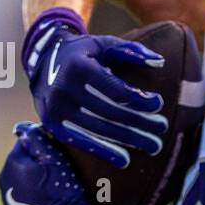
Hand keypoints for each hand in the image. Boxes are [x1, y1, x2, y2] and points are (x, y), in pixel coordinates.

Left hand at [0, 121, 94, 204]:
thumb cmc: (61, 191)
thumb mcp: (54, 159)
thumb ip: (37, 138)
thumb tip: (24, 127)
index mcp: (12, 162)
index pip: (26, 141)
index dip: (43, 146)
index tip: (56, 156)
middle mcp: (4, 178)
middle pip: (22, 160)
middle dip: (36, 162)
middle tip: (56, 172)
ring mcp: (7, 196)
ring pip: (21, 177)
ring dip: (33, 178)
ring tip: (52, 187)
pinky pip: (22, 193)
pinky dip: (32, 193)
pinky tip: (46, 199)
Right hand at [23, 9, 168, 168]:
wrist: (42, 60)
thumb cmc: (83, 53)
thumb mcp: (103, 44)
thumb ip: (131, 51)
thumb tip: (160, 62)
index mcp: (79, 67)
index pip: (114, 88)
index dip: (138, 98)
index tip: (158, 103)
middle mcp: (64, 88)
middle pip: (110, 112)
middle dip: (140, 122)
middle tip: (162, 127)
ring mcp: (55, 108)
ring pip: (99, 129)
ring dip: (129, 139)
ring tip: (154, 146)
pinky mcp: (51, 123)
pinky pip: (80, 140)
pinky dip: (103, 151)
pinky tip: (125, 160)